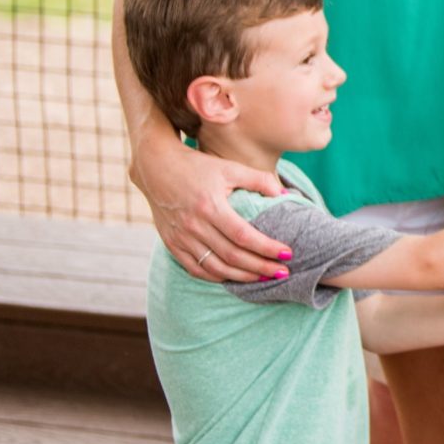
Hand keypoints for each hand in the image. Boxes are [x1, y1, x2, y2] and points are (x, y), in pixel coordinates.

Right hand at [129, 130, 289, 282]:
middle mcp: (194, 225)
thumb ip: (259, 179)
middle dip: (260, 267)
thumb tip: (285, 194)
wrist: (156, 167)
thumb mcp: (229, 167)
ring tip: (263, 278)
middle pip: (232, 256)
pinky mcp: (171, 243)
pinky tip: (234, 276)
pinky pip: (195, 268)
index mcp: (210, 206)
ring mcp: (181, 237)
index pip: (244, 236)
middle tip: (282, 272)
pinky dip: (216, 276)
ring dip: (242, 276)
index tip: (287, 254)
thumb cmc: (197, 166)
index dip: (267, 248)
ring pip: (215, 267)